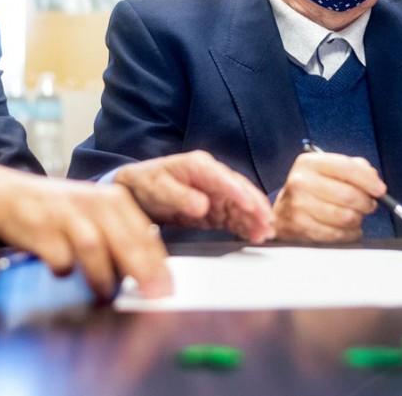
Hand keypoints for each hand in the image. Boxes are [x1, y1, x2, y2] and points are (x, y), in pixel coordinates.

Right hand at [0, 162, 171, 299]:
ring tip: (104, 294)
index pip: (145, 233)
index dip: (158, 264)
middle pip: (125, 240)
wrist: (12, 197)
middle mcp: (94, 202)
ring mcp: (66, 213)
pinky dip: (65, 270)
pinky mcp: (40, 227)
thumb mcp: (99, 215)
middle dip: (141, 273)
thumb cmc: (64, 213)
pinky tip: (63, 272)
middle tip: (150, 298)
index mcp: (115, 199)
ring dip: (102, 277)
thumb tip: (150, 276)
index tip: (167, 289)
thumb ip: (123, 239)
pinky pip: (60, 257)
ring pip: (94, 248)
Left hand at [113, 150, 274, 241]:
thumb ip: (179, 196)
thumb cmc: (146, 183)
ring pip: (240, 205)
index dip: (239, 192)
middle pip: (239, 190)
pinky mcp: (214, 208)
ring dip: (254, 218)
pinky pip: (233, 216)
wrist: (135, 190)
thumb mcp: (157, 188)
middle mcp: (212, 177)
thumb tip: (202, 205)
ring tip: (265, 233)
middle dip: (255, 207)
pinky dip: (245, 225)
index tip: (251, 205)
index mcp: (199, 166)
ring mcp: (215, 192)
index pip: (224, 178)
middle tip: (267, 223)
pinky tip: (254, 235)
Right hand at [272, 151, 385, 241]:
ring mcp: (299, 205)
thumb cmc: (312, 190)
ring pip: (345, 217)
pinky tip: (347, 229)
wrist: (282, 213)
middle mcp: (301, 181)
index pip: (346, 168)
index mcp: (309, 162)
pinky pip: (337, 234)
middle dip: (366, 203)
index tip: (380, 190)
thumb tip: (374, 179)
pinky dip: (349, 234)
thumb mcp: (328, 171)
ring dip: (357, 220)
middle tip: (369, 206)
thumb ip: (354, 168)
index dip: (368, 180)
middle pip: (348, 195)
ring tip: (355, 217)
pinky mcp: (300, 227)